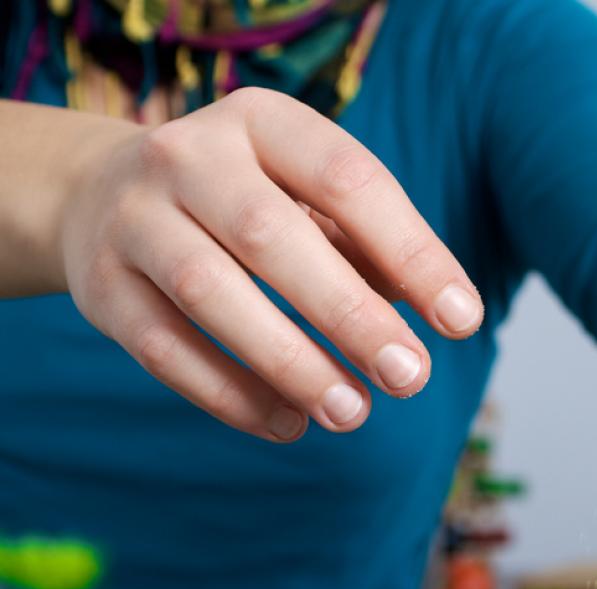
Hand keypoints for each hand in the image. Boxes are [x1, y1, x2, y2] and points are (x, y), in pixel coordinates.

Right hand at [58, 88, 481, 441]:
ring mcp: (133, 218)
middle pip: (272, 237)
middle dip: (351, 315)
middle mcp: (188, 156)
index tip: (461, 319)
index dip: (411, 252)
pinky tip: (289, 424)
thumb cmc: (250, 205)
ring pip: (211, 294)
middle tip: (411, 376)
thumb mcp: (310, 200)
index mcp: (262, 121)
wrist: (104, 197)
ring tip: (354, 414)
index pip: (347, 179)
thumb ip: (372, 247)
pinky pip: (164, 349)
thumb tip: (443, 311)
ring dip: (290, 363)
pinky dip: (230, 394)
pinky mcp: (100, 287)